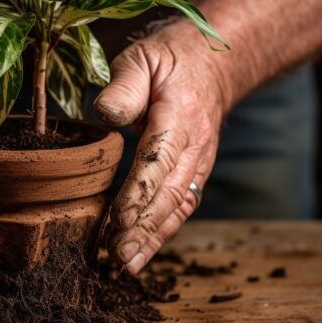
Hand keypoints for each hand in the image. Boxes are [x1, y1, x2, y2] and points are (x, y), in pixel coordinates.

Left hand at [93, 24, 228, 274]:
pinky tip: (142, 251)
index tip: (119, 218)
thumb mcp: (142, 58)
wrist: (216, 63)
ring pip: (179, 206)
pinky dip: (163, 231)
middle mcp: (196, 144)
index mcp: (180, 115)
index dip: (139, 191)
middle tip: (118, 255)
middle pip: (171, 192)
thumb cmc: (170, 59)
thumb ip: (124, 86)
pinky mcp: (197, 171)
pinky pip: (182, 206)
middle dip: (144, 227)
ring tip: (128, 264)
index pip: (159, 158)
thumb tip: (105, 114)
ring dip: (154, 238)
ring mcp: (200, 161)